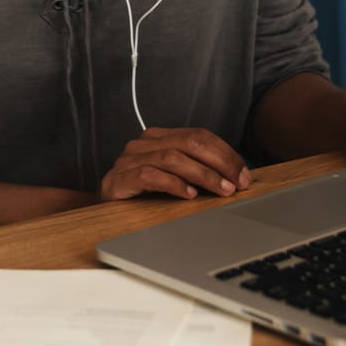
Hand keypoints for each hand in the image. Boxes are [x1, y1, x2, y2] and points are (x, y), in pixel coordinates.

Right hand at [98, 127, 251, 201]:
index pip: (199, 136)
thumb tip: (236, 177)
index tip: (245, 173)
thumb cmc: (142, 194)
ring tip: (221, 190)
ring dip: (203, 175)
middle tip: (239, 182)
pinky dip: (173, 184)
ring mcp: (129, 159)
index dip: (225, 153)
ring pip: (174, 157)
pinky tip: (189, 195)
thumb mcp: (173, 177)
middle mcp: (144, 143)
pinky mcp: (119, 179)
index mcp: (160, 137)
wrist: (101, 210)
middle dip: (220, 162)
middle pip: (190, 142)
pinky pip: (150, 176)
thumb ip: (196, 170)